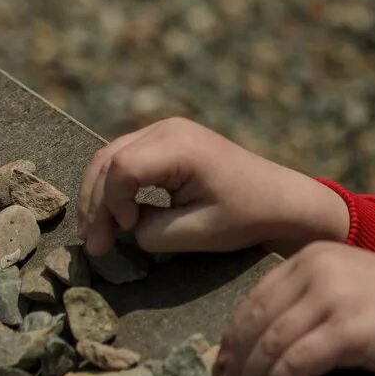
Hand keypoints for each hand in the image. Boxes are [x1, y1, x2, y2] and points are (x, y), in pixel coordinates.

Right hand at [76, 117, 347, 256]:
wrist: (280, 200)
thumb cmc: (246, 217)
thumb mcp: (197, 233)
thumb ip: (151, 232)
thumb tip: (123, 228)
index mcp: (180, 146)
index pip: (121, 169)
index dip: (113, 204)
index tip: (127, 232)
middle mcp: (168, 129)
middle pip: (108, 159)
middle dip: (95, 204)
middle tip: (94, 246)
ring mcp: (166, 131)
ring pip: (110, 157)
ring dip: (99, 196)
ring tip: (97, 236)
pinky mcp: (167, 141)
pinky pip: (126, 159)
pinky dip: (114, 188)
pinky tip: (114, 218)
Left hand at [216, 242, 374, 375]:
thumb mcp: (351, 286)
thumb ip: (312, 299)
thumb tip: (264, 340)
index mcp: (313, 256)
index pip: (255, 298)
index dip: (233, 337)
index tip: (224, 367)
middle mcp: (317, 269)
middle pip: (255, 322)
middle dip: (235, 363)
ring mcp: (333, 298)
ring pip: (269, 345)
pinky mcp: (347, 330)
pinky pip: (295, 363)